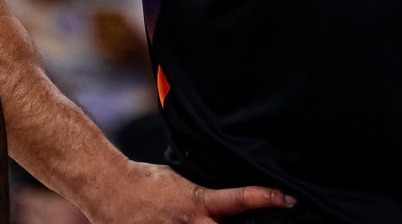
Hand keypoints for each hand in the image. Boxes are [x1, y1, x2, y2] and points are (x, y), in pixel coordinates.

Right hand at [86, 160, 296, 223]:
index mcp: (199, 203)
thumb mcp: (185, 181)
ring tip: (244, 223)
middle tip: (277, 222)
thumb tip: (234, 199)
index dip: (267, 198)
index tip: (290, 198)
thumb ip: (209, 196)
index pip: (240, 200)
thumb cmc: (150, 182)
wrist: (111, 189)